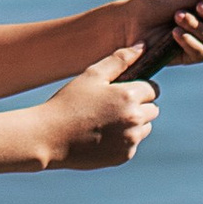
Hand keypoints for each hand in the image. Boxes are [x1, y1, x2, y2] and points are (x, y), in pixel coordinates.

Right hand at [38, 46, 162, 171]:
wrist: (49, 138)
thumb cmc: (68, 102)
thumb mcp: (92, 75)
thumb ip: (120, 60)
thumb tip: (142, 47)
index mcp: (128, 96)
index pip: (152, 89)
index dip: (139, 87)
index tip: (123, 90)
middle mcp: (134, 119)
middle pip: (153, 109)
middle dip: (139, 105)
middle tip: (113, 105)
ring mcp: (130, 140)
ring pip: (145, 128)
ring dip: (134, 123)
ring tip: (107, 121)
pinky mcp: (123, 157)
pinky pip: (132, 144)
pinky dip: (123, 140)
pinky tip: (101, 136)